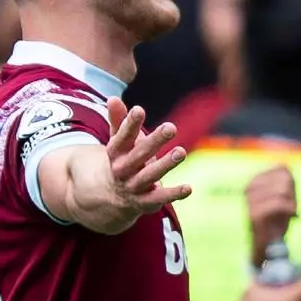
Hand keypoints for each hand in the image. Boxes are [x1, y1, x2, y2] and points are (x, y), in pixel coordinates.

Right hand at [103, 98, 192, 222]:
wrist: (112, 195)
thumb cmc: (123, 159)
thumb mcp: (119, 140)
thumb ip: (118, 120)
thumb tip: (113, 98)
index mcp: (115, 152)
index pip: (122, 137)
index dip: (130, 124)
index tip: (139, 110)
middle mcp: (122, 170)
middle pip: (139, 155)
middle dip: (154, 141)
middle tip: (171, 127)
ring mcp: (133, 186)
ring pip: (150, 175)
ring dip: (166, 164)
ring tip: (181, 152)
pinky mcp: (145, 202)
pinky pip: (160, 198)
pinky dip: (174, 194)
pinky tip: (189, 188)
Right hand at [245, 166, 297, 266]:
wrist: (266, 246)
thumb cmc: (276, 221)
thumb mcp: (282, 197)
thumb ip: (285, 181)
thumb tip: (285, 165)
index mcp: (256, 180)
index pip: (283, 170)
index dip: (293, 185)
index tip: (291, 199)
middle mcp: (250, 187)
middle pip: (285, 179)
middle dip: (293, 195)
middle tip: (291, 209)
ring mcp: (250, 200)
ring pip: (283, 190)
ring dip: (292, 204)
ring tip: (291, 214)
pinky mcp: (254, 214)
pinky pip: (279, 203)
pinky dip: (290, 209)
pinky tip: (293, 217)